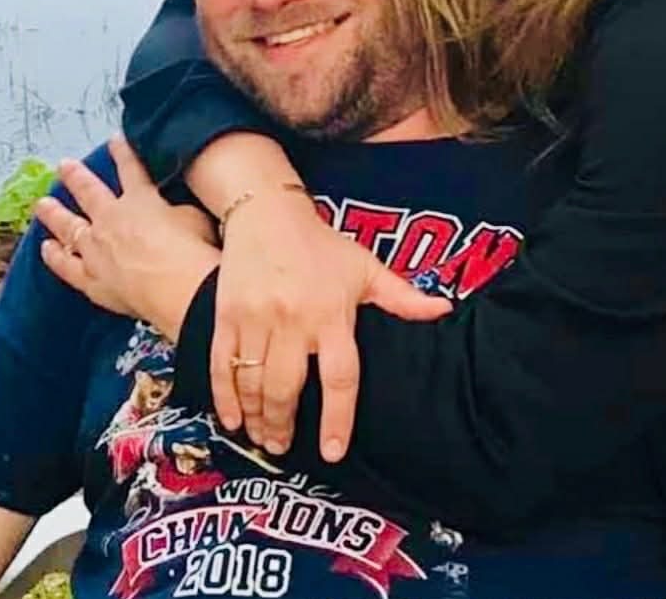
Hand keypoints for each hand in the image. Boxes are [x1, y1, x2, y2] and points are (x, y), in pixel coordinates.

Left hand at [36, 136, 218, 340]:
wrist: (177, 288)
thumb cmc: (191, 250)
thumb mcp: (193, 217)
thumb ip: (176, 210)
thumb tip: (171, 209)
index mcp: (140, 200)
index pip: (130, 169)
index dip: (123, 152)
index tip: (114, 139)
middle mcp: (112, 221)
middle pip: (89, 193)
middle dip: (76, 176)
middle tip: (64, 165)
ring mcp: (96, 251)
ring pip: (69, 227)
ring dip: (55, 214)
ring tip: (42, 204)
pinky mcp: (92, 281)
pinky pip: (67, 266)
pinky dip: (55, 257)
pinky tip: (46, 248)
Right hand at [207, 167, 451, 462]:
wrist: (267, 213)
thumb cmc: (321, 245)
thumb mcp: (364, 266)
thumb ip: (402, 296)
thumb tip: (444, 309)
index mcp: (332, 313)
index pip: (340, 377)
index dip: (338, 418)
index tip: (333, 451)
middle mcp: (293, 320)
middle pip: (287, 389)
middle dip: (284, 426)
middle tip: (284, 449)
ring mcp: (256, 319)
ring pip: (254, 384)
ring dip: (257, 419)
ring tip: (263, 439)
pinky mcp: (225, 316)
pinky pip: (221, 367)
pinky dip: (225, 399)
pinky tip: (232, 420)